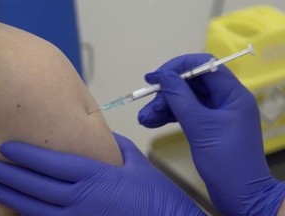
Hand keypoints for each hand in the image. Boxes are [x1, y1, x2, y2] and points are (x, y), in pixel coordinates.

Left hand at [0, 133, 203, 215]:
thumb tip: (97, 135)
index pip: (53, 163)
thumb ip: (113, 145)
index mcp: (95, 176)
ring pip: (36, 209)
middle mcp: (81, 199)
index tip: (8, 148)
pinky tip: (19, 211)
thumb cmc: (153, 191)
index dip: (28, 155)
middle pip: (37, 186)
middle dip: (11, 176)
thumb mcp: (135, 161)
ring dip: (13, 197)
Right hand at [138, 54, 284, 214]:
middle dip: (167, 93)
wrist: (239, 195)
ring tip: (144, 118)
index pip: (204, 66)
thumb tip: (163, 75)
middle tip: (147, 105)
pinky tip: (152, 122)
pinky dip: (169, 116)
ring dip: (164, 107)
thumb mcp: (200, 127)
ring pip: (185, 100)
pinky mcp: (207, 126)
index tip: (155, 76)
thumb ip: (180, 98)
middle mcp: (224, 99)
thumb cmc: (226, 160)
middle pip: (191, 84)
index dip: (178, 67)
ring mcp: (215, 113)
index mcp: (232, 93)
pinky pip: (186, 113)